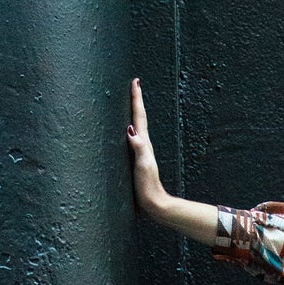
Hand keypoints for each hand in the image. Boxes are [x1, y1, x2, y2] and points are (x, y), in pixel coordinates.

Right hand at [127, 78, 166, 215]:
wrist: (153, 202)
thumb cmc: (148, 185)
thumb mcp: (143, 165)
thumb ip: (139, 148)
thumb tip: (131, 130)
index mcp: (143, 142)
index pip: (139, 116)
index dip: (137, 99)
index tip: (135, 82)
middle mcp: (143, 144)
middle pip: (140, 116)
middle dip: (136, 100)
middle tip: (134, 84)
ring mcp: (141, 151)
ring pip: (137, 125)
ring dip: (135, 111)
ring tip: (132, 100)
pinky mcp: (138, 159)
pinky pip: (133, 137)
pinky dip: (131, 127)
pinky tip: (129, 129)